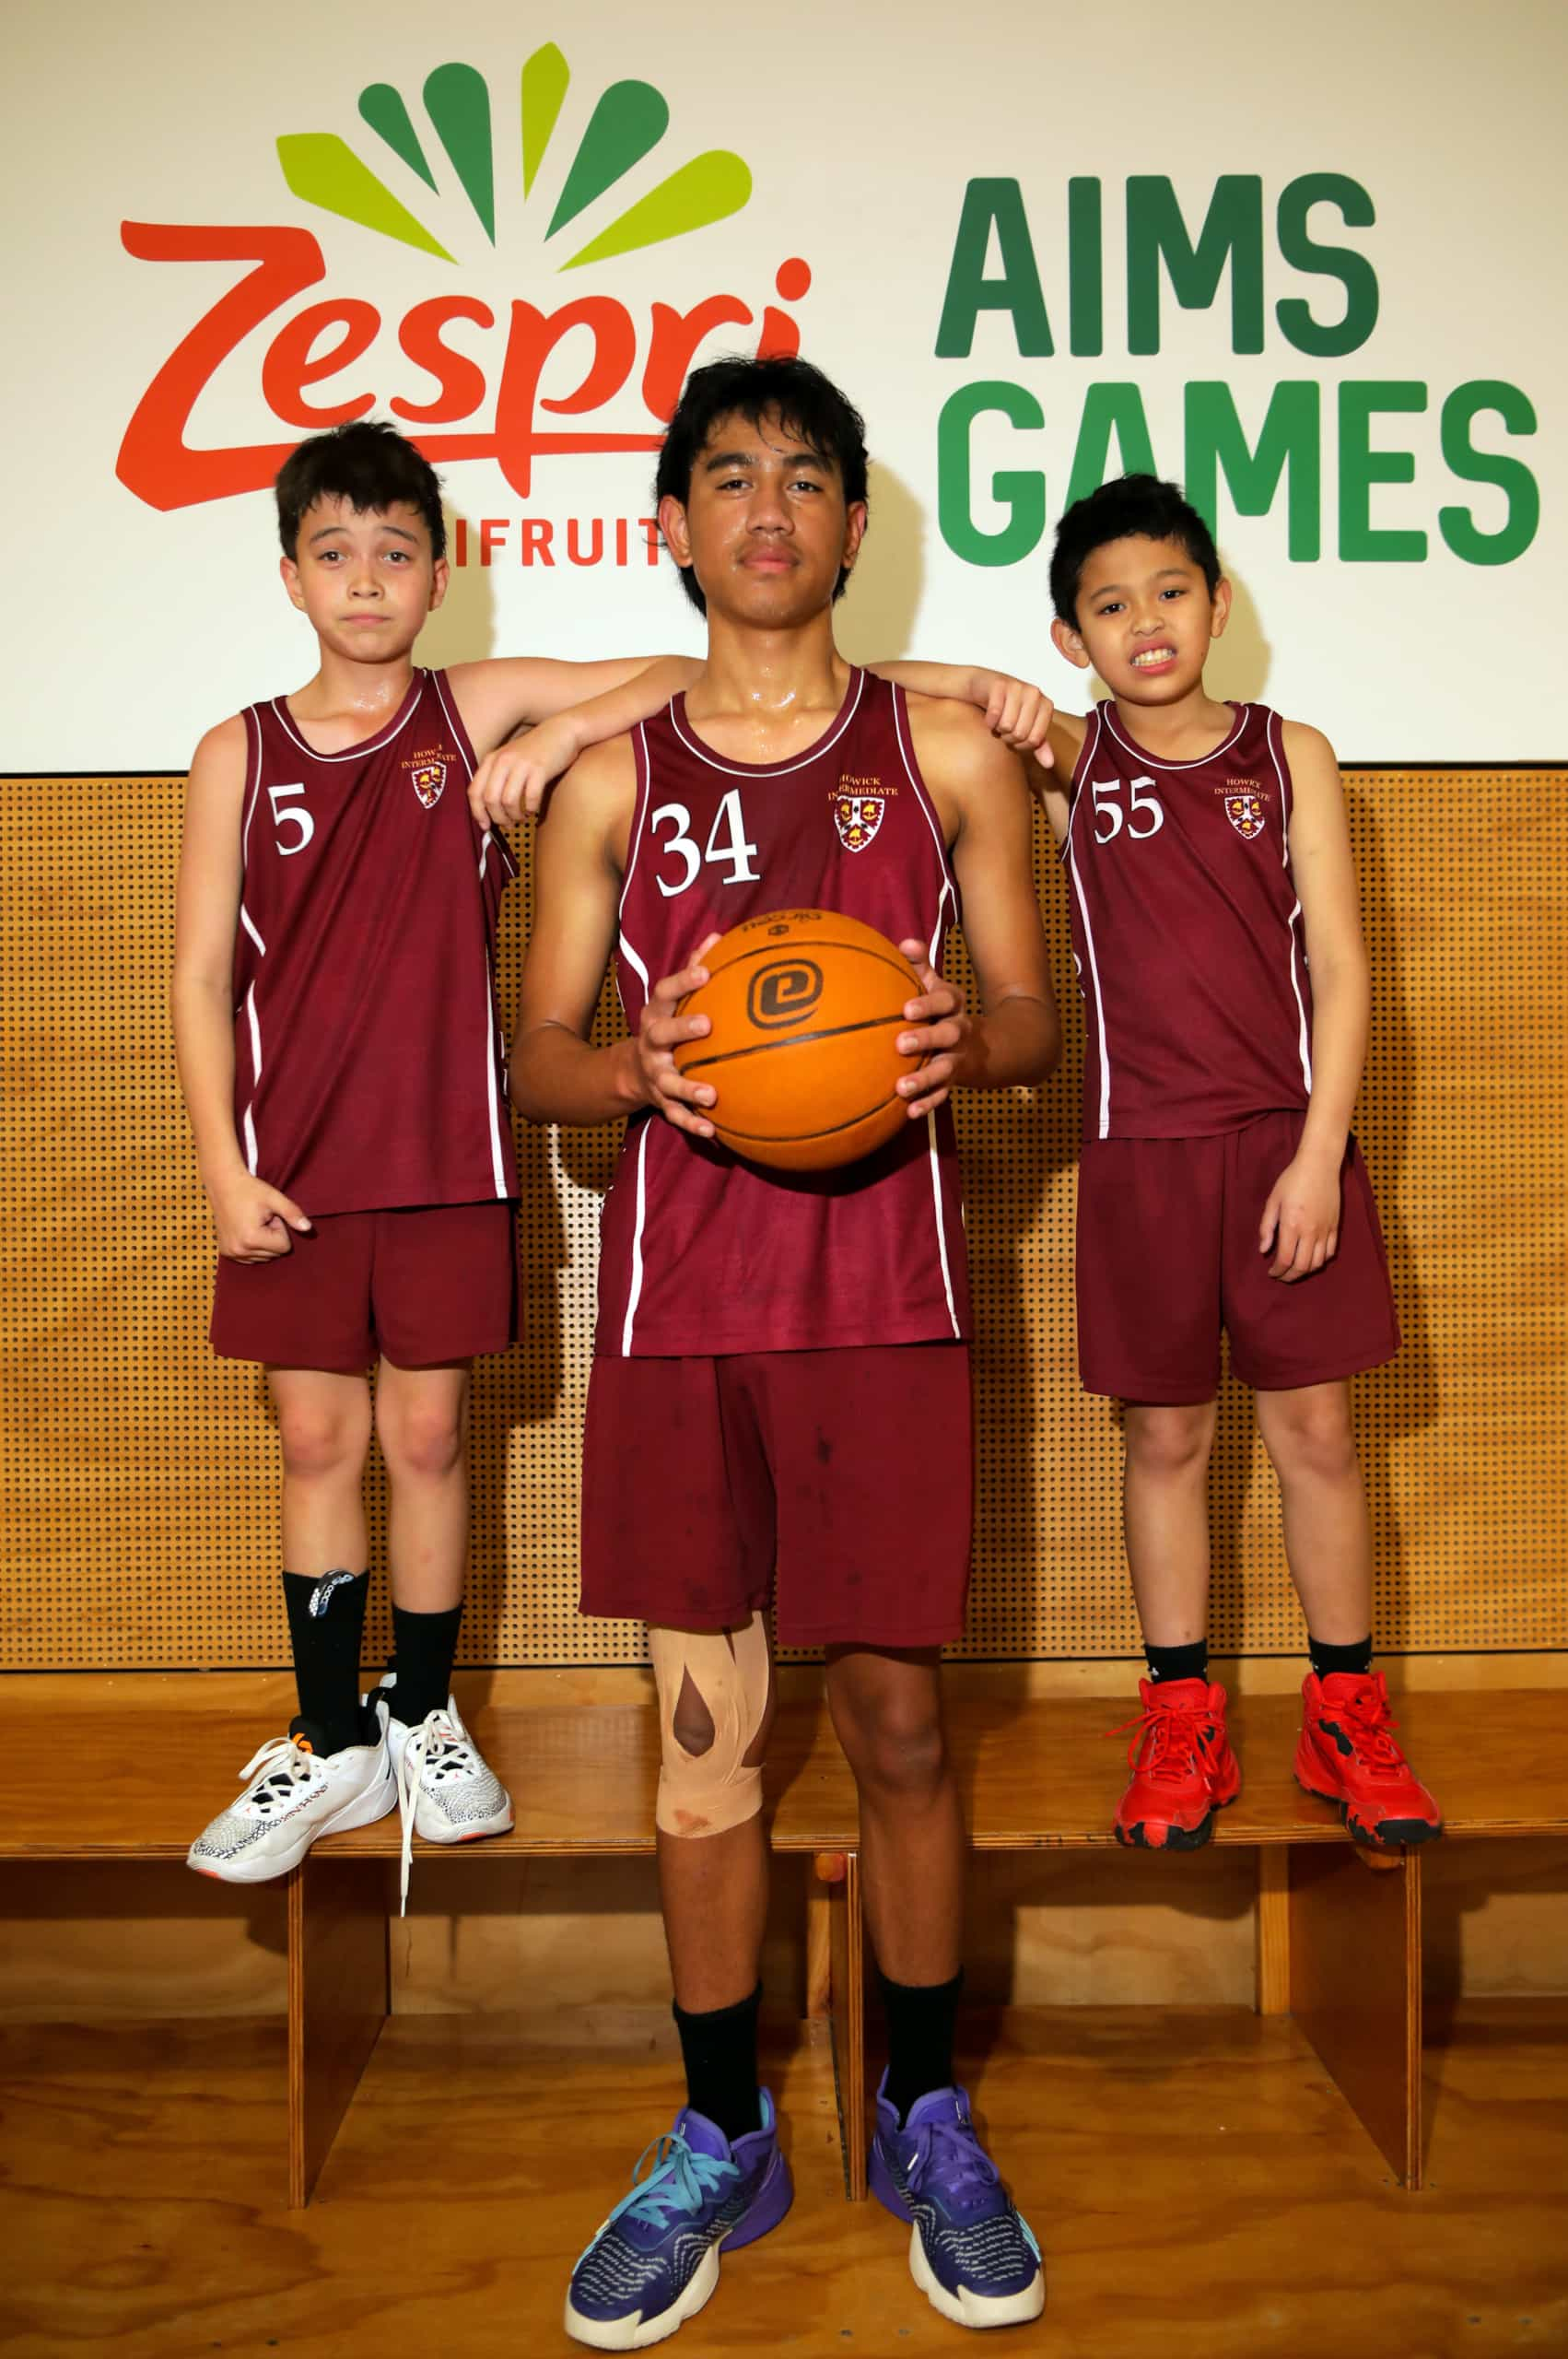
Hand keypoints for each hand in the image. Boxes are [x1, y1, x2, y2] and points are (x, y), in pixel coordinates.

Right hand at [208, 1169, 311, 1262]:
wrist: (223, 1184)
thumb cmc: (250, 1189)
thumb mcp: (275, 1198)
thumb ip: (292, 1214)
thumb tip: (308, 1229)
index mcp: (251, 1239)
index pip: (284, 1247)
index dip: (280, 1228)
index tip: (269, 1215)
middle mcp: (239, 1250)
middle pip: (274, 1254)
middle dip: (272, 1236)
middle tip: (261, 1218)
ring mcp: (231, 1253)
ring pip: (264, 1257)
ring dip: (263, 1241)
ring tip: (253, 1222)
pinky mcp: (226, 1252)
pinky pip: (251, 1258)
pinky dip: (253, 1247)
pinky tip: (246, 1229)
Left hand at [467, 714, 580, 830]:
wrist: (561, 732)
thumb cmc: (535, 751)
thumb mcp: (509, 759)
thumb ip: (497, 778)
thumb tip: (491, 810)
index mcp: (491, 760)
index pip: (474, 791)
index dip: (478, 813)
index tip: (485, 826)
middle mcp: (502, 761)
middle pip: (490, 800)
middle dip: (498, 818)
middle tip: (508, 824)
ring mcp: (521, 764)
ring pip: (508, 801)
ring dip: (514, 816)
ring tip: (521, 818)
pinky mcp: (539, 769)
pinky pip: (530, 797)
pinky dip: (531, 809)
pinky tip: (533, 810)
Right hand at [632, 935, 722, 1139]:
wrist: (629, 1071)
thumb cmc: (666, 1026)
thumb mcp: (672, 1000)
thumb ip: (695, 967)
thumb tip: (719, 935)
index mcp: (656, 1014)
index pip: (665, 992)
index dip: (684, 980)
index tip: (706, 971)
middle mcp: (651, 1043)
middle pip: (661, 1034)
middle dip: (682, 1028)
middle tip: (707, 1025)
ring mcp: (654, 1073)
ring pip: (669, 1081)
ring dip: (688, 1087)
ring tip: (712, 1095)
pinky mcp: (659, 1100)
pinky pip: (675, 1115)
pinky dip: (692, 1124)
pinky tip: (714, 1133)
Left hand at [894, 940, 970, 1117]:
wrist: (991, 1046)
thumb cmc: (945, 1011)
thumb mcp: (938, 987)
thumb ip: (921, 967)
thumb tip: (904, 943)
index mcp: (954, 1006)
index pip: (947, 999)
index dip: (928, 1002)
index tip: (906, 1008)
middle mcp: (959, 1031)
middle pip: (948, 1033)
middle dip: (926, 1038)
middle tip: (900, 1043)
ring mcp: (959, 1057)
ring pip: (945, 1068)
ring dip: (925, 1078)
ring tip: (902, 1087)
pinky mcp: (956, 1081)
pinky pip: (943, 1094)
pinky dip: (928, 1103)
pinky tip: (909, 1112)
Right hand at [980, 673, 1054, 769]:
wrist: (984, 688)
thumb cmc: (1008, 709)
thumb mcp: (1026, 727)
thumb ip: (1039, 745)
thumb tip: (1049, 764)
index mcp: (1046, 705)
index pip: (1035, 740)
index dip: (1021, 745)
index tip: (1016, 736)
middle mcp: (1035, 693)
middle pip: (1020, 734)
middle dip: (1007, 737)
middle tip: (1004, 728)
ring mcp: (1018, 686)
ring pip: (1007, 725)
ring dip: (997, 728)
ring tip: (998, 721)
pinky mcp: (999, 684)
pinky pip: (994, 714)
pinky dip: (988, 720)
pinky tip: (989, 715)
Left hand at [1259, 1149, 1341, 1280]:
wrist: (1319, 1166)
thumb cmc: (1292, 1180)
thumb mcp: (1273, 1201)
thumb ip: (1267, 1227)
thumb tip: (1263, 1250)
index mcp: (1292, 1225)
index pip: (1285, 1259)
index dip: (1277, 1271)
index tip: (1271, 1272)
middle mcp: (1310, 1231)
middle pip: (1302, 1266)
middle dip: (1290, 1276)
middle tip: (1281, 1275)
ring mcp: (1325, 1230)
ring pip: (1317, 1263)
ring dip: (1305, 1271)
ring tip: (1295, 1269)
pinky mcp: (1335, 1227)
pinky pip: (1330, 1252)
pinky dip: (1321, 1261)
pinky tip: (1312, 1259)